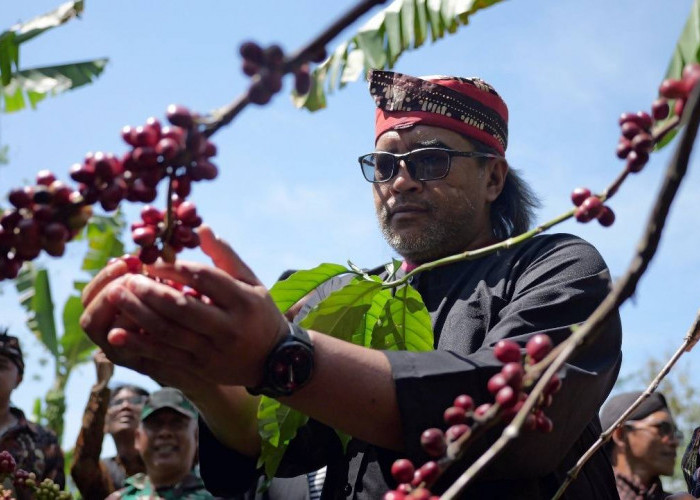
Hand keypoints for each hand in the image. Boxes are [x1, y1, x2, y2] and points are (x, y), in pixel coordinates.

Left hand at [80, 226, 288, 387]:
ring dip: (138, 314)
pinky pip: (165, 355)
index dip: (174, 269)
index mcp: (243, 301)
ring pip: (169, 332)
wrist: (274, 361)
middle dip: (149, 292)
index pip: (204, 279)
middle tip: (126, 279)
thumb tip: (202, 228)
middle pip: (182, 307)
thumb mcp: (251, 282)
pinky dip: (139, 344)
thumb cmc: (259, 313)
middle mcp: (228, 327)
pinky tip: (118, 333)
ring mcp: (212, 351)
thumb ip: (225, 256)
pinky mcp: (200, 368)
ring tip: (115, 297)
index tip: (151, 262)